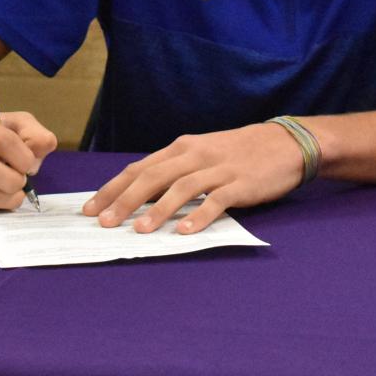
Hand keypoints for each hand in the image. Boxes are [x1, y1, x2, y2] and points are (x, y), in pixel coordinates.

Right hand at [0, 107, 56, 208]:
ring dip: (8, 197)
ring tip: (16, 190)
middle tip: (23, 179)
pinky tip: (1, 193)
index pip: (2, 140)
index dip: (23, 156)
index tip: (30, 163)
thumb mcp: (18, 123)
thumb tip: (34, 161)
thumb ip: (35, 135)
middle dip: (14, 180)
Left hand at [82, 122, 305, 233]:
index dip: (112, 188)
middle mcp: (196, 155)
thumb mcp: (202, 154)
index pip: (140, 168)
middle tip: (104, 222)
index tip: (90, 208)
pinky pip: (216, 200)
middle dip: (124, 200)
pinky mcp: (241, 183)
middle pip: (153, 176)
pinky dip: (199, 216)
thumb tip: (139, 196)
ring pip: (181, 188)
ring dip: (157, 209)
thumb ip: (175, 171)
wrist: (285, 143)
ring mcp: (219, 169)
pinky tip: (184, 231)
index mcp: (182, 147)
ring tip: (138, 230)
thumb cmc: (239, 152)